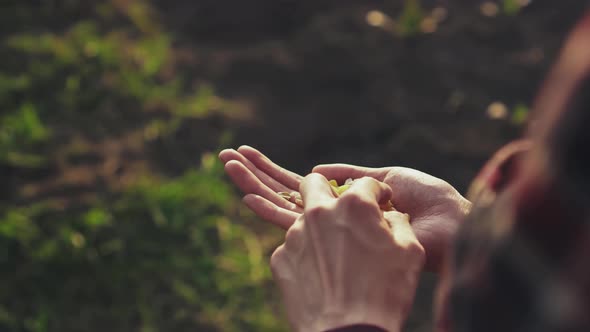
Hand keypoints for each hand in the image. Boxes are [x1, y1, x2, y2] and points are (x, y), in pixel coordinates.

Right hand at [218, 146, 469, 271]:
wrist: (445, 222)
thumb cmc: (424, 200)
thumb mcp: (382, 178)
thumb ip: (349, 175)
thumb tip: (315, 170)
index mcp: (344, 201)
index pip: (300, 184)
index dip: (274, 171)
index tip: (250, 154)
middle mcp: (332, 217)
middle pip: (284, 193)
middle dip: (256, 175)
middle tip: (225, 156)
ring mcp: (330, 230)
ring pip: (282, 206)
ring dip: (253, 186)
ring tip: (227, 165)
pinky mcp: (335, 241)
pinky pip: (297, 225)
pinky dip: (271, 210)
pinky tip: (249, 198)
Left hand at [271, 174, 424, 331]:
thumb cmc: (385, 293)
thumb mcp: (410, 252)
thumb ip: (399, 223)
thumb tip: (391, 216)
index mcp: (354, 206)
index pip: (366, 184)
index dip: (379, 193)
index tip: (383, 204)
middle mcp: (319, 213)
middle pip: (313, 182)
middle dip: (326, 188)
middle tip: (340, 208)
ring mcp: (294, 235)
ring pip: (302, 217)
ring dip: (317, 226)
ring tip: (334, 254)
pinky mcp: (280, 258)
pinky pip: (294, 246)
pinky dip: (307, 254)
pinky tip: (321, 274)